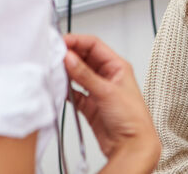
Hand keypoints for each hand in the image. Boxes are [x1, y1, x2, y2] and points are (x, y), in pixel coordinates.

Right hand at [62, 34, 159, 173]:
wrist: (132, 146)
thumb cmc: (133, 119)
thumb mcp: (108, 92)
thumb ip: (85, 75)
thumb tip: (69, 58)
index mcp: (118, 66)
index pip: (94, 45)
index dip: (77, 41)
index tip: (62, 42)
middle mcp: (108, 76)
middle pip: (84, 58)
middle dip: (69, 55)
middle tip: (54, 55)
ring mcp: (98, 90)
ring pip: (78, 74)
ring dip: (66, 72)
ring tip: (54, 69)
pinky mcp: (90, 105)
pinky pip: (74, 92)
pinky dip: (66, 89)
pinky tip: (59, 86)